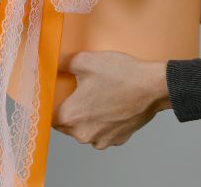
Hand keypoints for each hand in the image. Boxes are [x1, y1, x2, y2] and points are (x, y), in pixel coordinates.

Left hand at [52, 51, 169, 149]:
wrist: (152, 86)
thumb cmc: (120, 74)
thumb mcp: (85, 60)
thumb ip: (62, 63)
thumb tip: (50, 62)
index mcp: (71, 116)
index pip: (48, 116)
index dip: (50, 104)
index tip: (56, 95)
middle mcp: (83, 134)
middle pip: (66, 124)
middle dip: (69, 109)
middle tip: (78, 91)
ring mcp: (102, 140)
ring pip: (85, 129)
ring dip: (87, 117)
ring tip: (98, 96)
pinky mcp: (118, 140)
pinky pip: (102, 132)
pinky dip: (104, 122)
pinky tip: (111, 105)